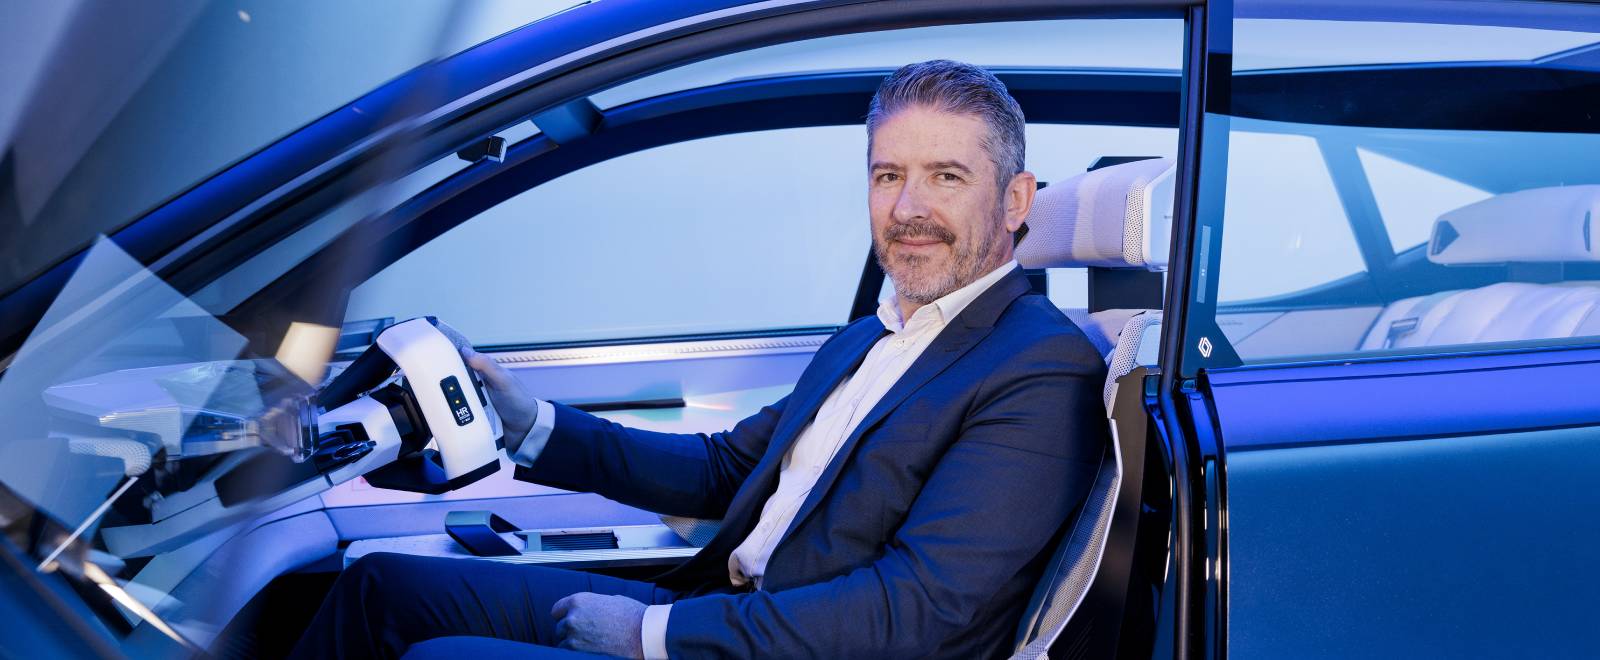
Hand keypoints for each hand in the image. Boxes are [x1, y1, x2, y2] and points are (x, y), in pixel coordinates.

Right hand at [432, 320, 538, 451]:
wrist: (525, 429)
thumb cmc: (519, 401)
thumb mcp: (504, 381)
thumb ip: (488, 366)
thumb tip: (466, 351)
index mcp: (482, 373)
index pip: (460, 361)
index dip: (446, 357)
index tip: (428, 355)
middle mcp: (475, 387)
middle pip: (451, 382)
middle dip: (440, 384)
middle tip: (426, 384)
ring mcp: (472, 403)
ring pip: (451, 400)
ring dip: (446, 402)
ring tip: (434, 402)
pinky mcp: (470, 418)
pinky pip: (456, 416)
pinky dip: (451, 417)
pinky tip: (443, 418)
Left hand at [551, 592, 646, 658]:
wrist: (643, 634)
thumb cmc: (632, 616)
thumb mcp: (611, 600)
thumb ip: (593, 604)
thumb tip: (588, 610)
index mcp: (579, 601)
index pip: (557, 610)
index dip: (564, 615)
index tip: (569, 619)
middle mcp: (572, 617)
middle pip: (560, 627)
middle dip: (570, 630)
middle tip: (585, 633)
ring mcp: (574, 636)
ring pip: (563, 641)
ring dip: (572, 642)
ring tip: (589, 642)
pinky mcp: (578, 651)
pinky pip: (568, 652)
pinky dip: (576, 651)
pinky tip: (589, 649)